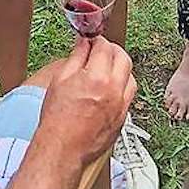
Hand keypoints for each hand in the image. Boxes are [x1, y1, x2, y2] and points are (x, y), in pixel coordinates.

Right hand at [38, 37, 136, 168]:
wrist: (62, 148)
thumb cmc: (58, 118)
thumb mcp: (60, 79)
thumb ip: (76, 57)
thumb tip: (83, 44)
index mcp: (97, 77)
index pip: (105, 47)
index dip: (97, 40)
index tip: (91, 41)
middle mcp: (114, 90)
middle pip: (123, 58)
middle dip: (112, 50)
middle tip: (101, 50)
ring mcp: (121, 105)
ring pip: (131, 76)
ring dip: (120, 68)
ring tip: (106, 69)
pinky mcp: (123, 118)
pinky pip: (129, 95)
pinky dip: (122, 86)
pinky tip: (109, 87)